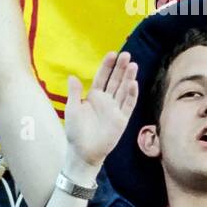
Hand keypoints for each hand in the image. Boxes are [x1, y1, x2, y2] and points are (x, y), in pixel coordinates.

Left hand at [64, 50, 138, 169]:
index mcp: (94, 95)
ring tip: (133, 65)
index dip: (107, 66)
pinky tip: (134, 84)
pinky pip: (128, 105)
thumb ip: (74, 93)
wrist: (83, 152)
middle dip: (121, 68)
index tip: (112, 54)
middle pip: (116, 80)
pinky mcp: (122, 119)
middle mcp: (107, 100)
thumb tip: (72, 76)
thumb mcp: (72, 109)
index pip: (102, 77)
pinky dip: (131, 94)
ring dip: (128, 78)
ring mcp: (115, 109)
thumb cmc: (75, 131)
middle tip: (126, 55)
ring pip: (124, 90)